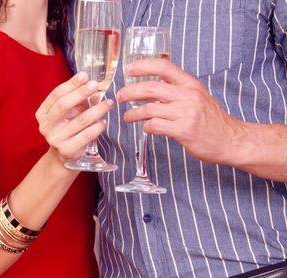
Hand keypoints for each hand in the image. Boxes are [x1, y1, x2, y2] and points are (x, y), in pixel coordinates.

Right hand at [36, 72, 113, 164]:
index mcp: (42, 113)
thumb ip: (77, 99)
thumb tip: (92, 85)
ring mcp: (55, 138)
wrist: (64, 154)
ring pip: (80, 120)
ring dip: (97, 109)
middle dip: (81, 93)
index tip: (85, 76)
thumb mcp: (69, 112)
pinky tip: (103, 122)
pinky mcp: (66, 149)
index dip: (71, 84)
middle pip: (63, 105)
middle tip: (95, 85)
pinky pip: (86, 135)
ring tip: (108, 103)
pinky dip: (97, 127)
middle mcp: (45, 126)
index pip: (56, 95)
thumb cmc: (67, 127)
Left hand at [117, 58, 243, 164]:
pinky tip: (146, 128)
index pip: (163, 66)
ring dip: (133, 113)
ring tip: (127, 117)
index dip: (143, 66)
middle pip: (150, 87)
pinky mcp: (183, 130)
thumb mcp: (196, 96)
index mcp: (190, 84)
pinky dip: (146, 126)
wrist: (231, 139)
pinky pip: (155, 126)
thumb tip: (148, 85)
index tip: (128, 70)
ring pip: (149, 108)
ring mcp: (186, 113)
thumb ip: (175, 89)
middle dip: (129, 92)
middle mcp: (188, 95)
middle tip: (119, 97)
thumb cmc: (211, 119)